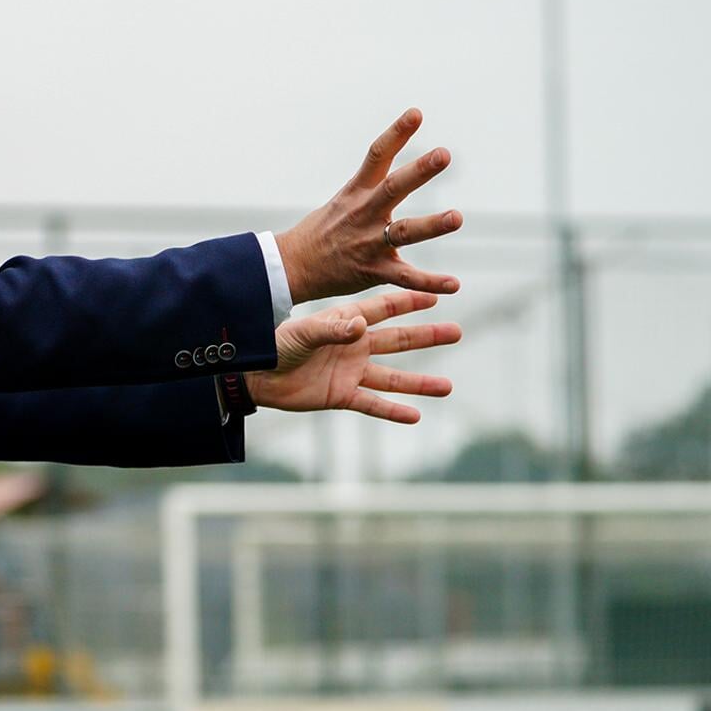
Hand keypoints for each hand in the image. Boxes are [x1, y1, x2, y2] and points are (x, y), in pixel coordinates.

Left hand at [244, 290, 460, 423]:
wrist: (253, 375)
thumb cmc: (273, 345)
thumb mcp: (302, 333)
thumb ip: (331, 329)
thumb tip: (362, 327)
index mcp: (344, 322)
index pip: (383, 309)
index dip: (407, 302)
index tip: (434, 295)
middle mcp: (353, 346)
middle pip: (398, 341)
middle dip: (426, 337)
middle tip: (457, 332)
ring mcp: (350, 372)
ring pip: (393, 377)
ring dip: (420, 383)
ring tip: (448, 387)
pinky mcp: (342, 395)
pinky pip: (372, 405)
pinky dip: (393, 411)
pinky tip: (416, 415)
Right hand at [275, 108, 462, 303]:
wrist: (291, 268)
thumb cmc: (320, 232)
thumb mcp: (342, 200)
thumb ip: (370, 184)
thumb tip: (387, 159)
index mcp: (355, 193)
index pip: (377, 156)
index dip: (396, 134)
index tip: (416, 113)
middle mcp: (364, 214)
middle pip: (393, 187)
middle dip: (419, 171)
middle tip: (443, 154)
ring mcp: (369, 243)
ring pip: (404, 232)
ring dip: (431, 225)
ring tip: (456, 217)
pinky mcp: (373, 271)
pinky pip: (405, 277)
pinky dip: (430, 282)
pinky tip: (453, 284)